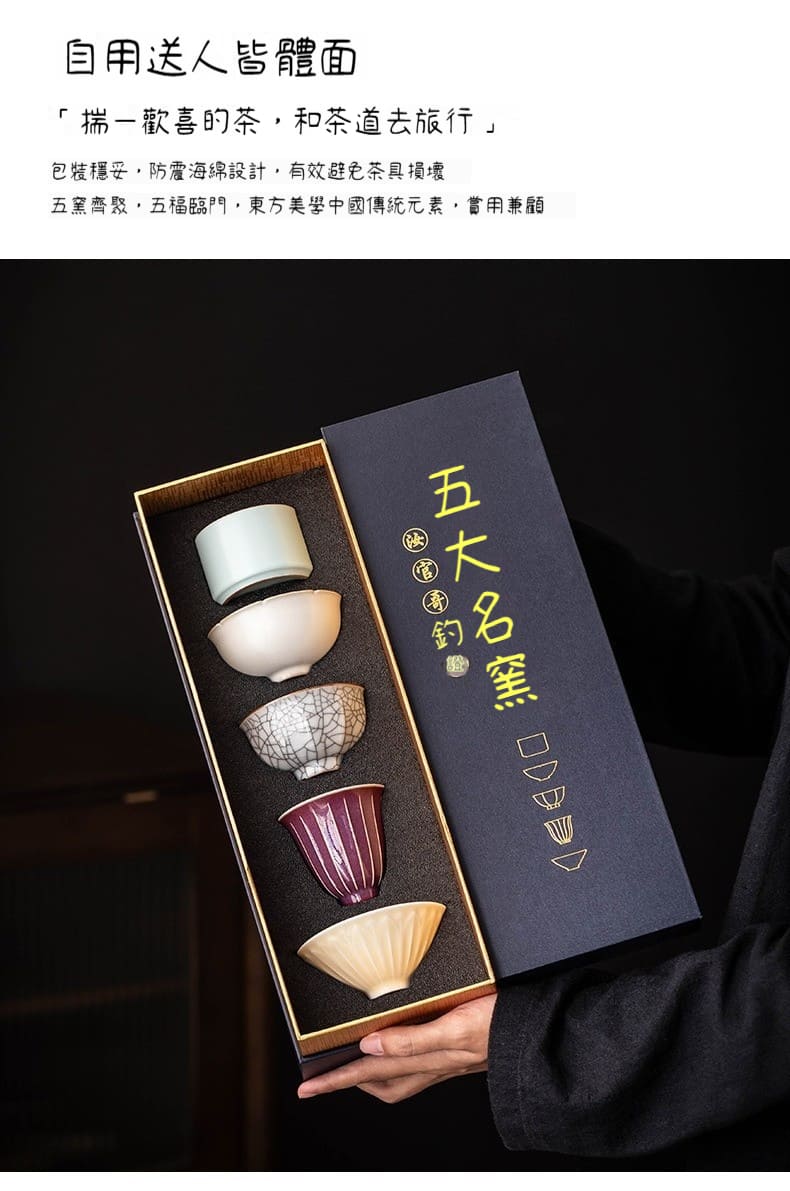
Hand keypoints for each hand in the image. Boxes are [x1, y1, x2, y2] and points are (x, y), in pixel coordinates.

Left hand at [297, 992, 496, 1103]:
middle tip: (321, 1078)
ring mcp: (447, 1060)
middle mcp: (433, 1065)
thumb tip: (369, 1047)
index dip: (335, 1079)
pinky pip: (419, 1065)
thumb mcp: (455, 1029)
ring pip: (398, 1078)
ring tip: (354, 1065)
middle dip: (348, 1083)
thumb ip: (412, 1040)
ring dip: (372, 1076)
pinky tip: (402, 1046)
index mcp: (426, 1060)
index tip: (306, 1087)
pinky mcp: (459, 1051)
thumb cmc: (502, 1027)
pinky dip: (400, 1060)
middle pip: (379, 1083)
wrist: (540, 1034)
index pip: (368, 1073)